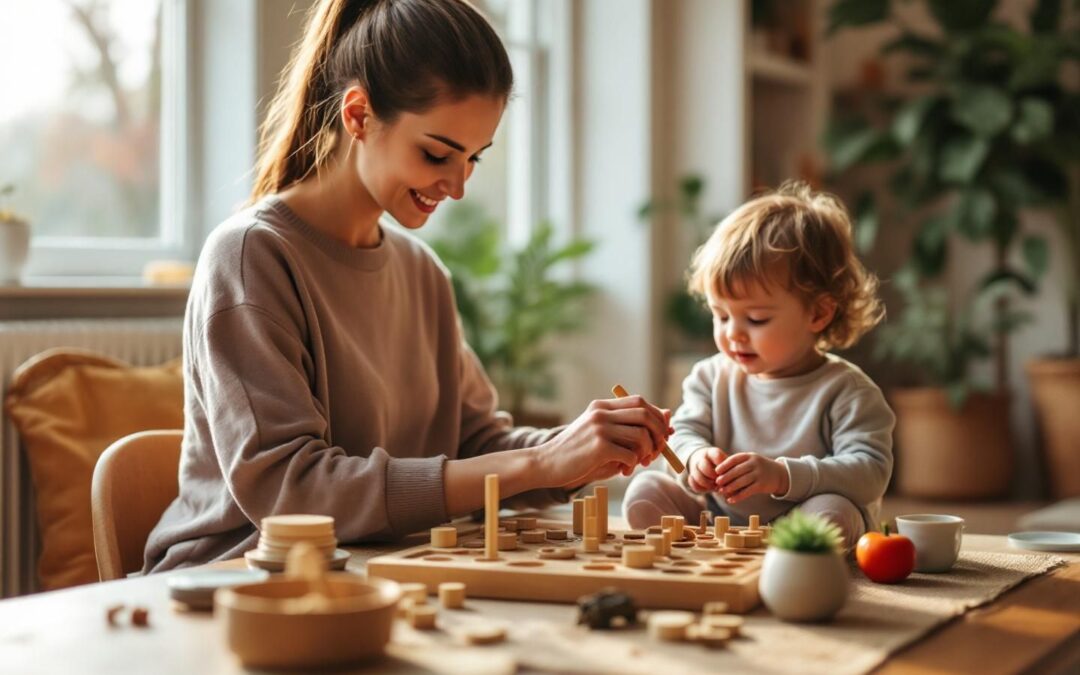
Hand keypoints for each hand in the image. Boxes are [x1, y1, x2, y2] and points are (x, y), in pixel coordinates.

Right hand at [538, 395, 670, 488]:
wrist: (546, 463)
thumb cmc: (576, 453)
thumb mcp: (601, 435)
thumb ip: (628, 428)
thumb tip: (667, 417)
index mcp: (601, 407)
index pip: (640, 402)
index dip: (656, 417)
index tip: (660, 434)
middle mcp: (601, 413)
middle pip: (645, 415)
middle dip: (658, 434)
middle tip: (655, 451)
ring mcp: (600, 428)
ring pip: (641, 435)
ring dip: (646, 452)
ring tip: (636, 463)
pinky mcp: (599, 447)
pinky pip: (630, 454)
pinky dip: (632, 464)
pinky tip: (623, 470)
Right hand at [688, 447, 728, 491]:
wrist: (707, 463)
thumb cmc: (723, 466)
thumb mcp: (727, 463)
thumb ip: (731, 472)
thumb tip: (734, 486)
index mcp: (713, 452)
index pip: (717, 456)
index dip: (722, 466)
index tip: (726, 473)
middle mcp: (702, 458)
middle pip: (704, 466)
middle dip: (713, 476)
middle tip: (720, 482)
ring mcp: (695, 467)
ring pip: (697, 475)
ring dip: (707, 484)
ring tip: (715, 487)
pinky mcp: (692, 476)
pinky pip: (693, 483)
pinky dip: (700, 488)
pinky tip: (708, 489)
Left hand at [713, 454, 788, 503]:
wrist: (779, 474)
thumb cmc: (759, 468)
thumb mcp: (750, 461)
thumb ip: (738, 465)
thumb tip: (718, 473)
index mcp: (749, 456)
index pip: (734, 459)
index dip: (724, 465)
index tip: (716, 471)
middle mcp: (755, 464)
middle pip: (737, 471)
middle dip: (725, 477)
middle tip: (717, 482)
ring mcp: (759, 474)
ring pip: (741, 481)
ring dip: (730, 487)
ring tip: (721, 491)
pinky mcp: (762, 485)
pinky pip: (747, 491)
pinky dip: (738, 496)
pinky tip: (730, 500)